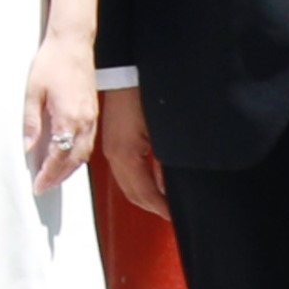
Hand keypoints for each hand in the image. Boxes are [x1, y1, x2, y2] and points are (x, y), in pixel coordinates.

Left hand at [22, 39, 99, 195]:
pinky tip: (67, 156)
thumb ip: (31, 122)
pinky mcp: (93, 112)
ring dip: (70, 169)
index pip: (58, 157)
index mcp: (69, 119)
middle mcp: (84, 122)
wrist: (72, 42)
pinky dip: (78, 155)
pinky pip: (88, 142)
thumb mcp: (33, 92)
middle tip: (44, 186)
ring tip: (54, 177)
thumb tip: (27, 146)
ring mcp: (92, 118)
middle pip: (74, 160)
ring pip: (84, 153)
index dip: (48, 174)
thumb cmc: (52, 62)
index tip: (38, 185)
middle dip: (59, 177)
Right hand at [94, 84, 163, 215]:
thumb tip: (172, 185)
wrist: (126, 73)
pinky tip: (155, 181)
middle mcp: (115, 156)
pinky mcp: (115, 142)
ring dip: (147, 195)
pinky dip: (141, 182)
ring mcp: (113, 149)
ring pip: (128, 185)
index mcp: (125, 155)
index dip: (161, 208)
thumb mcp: (163, 134)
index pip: (144, 194)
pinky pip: (126, 171)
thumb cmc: (144, 95)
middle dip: (153, 207)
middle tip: (172, 213)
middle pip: (133, 194)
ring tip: (166, 201)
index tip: (175, 215)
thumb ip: (166, 164)